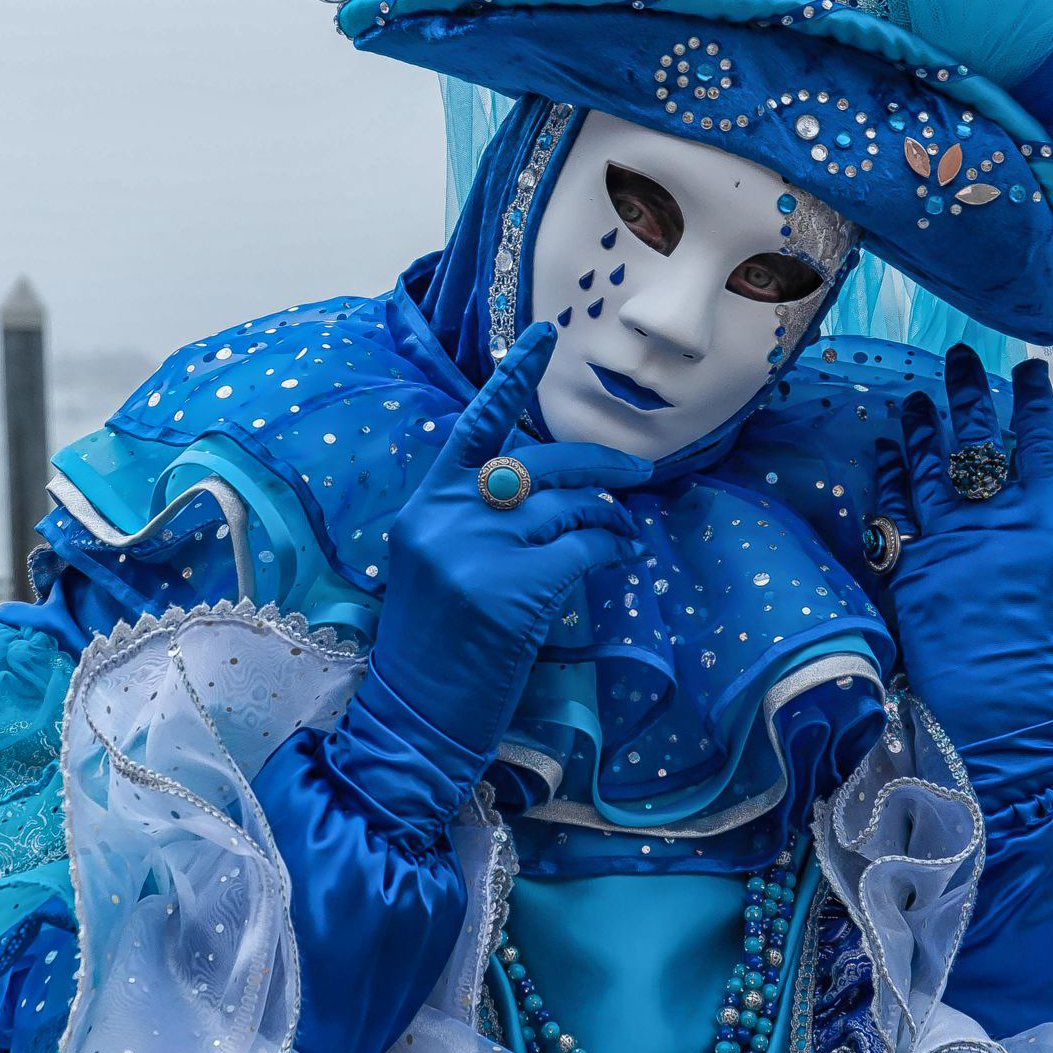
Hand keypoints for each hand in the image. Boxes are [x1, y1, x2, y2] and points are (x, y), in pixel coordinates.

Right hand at [370, 322, 651, 756]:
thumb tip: (544, 487)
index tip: (544, 335)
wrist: (415, 717)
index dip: (512, 379)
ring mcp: (478, 550)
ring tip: (620, 535)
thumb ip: (474, 518)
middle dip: (597, 468)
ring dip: (607, 518)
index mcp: (424, 506)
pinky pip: (585, 549)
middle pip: (538, 465)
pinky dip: (611, 549)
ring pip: (569, 508)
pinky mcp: (513, 588)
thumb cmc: (434, 649)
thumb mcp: (437, 567)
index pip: (473, 427)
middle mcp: (446, 516)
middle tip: (637, 475)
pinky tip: (619, 558)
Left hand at [870, 345, 1052, 807]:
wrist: (1002, 721)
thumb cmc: (1037, 665)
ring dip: (922, 428)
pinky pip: (894, 511)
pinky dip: (889, 478)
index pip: (1038, 450)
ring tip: (917, 396)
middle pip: (976, 445)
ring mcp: (946, 546)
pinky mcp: (907, 570)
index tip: (1028, 369)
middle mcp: (991, 528)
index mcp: (1040, 531)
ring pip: (930, 469)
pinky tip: (884, 452)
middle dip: (968, 396)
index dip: (1032, 405)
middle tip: (960, 357)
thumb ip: (1048, 535)